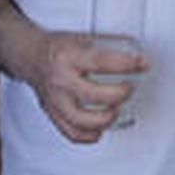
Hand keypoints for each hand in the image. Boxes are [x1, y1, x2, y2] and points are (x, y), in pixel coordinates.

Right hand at [1, 20, 146, 141]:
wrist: (30, 56)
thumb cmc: (59, 48)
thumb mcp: (82, 39)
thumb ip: (106, 48)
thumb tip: (138, 57)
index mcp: (68, 56)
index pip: (102, 62)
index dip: (128, 64)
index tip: (143, 64)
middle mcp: (60, 79)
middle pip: (94, 95)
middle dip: (120, 94)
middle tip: (130, 88)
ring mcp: (54, 100)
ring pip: (82, 121)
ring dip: (106, 119)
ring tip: (116, 110)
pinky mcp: (52, 113)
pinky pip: (71, 133)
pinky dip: (89, 136)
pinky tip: (100, 130)